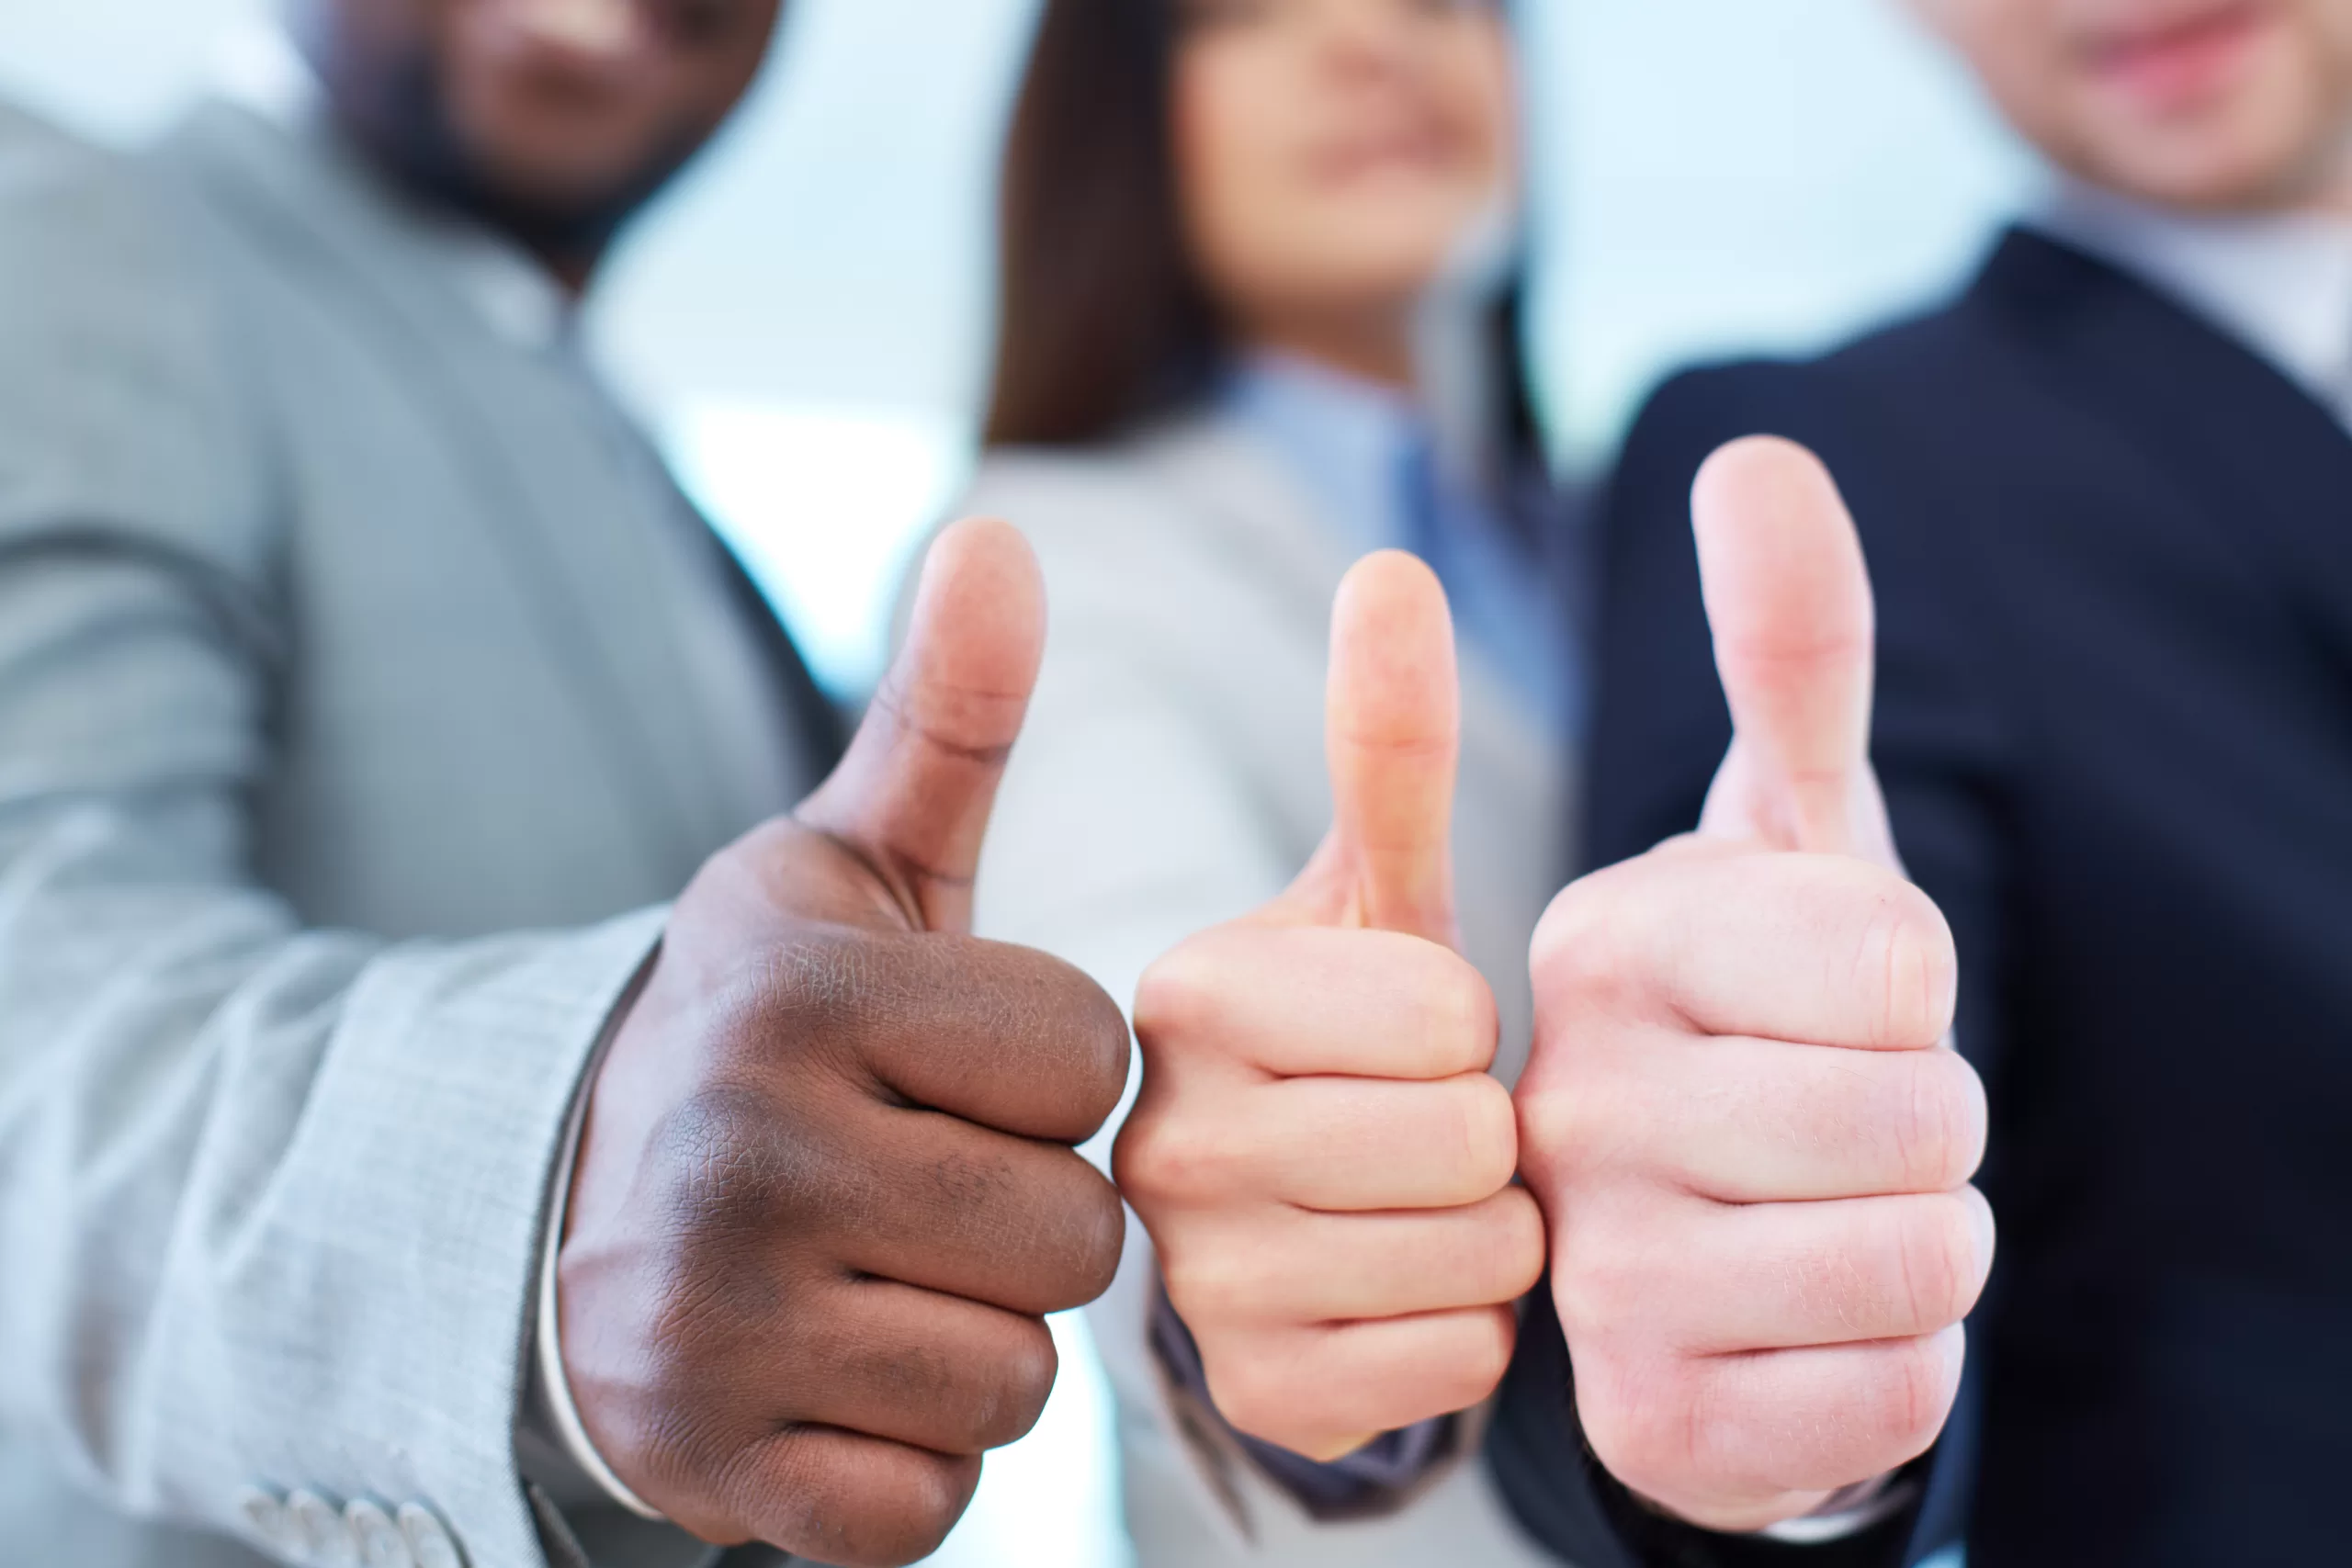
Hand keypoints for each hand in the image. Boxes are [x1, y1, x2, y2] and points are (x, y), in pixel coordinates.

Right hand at [554, 520, 1129, 1566]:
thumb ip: (946, 717)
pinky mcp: (707, 1470)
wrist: (571, 1209)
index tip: (958, 1067)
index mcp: (791, 991)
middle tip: (922, 1180)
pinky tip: (836, 1369)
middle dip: (1031, 1212)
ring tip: (879, 1272)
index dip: (1053, 1072)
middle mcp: (733, 1153)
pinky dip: (910, 1452)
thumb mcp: (843, 870)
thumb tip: (1001, 530)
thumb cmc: (770, 1031)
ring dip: (978, 1334)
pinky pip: (935, 1500)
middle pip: (1076, 1232)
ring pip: (1019, 1375)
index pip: (1093, 1058)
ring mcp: (708, 1328)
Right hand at [1115, 552, 1545, 1462]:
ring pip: (1477, 1256)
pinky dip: (1462, 1329)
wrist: (1264, 1222)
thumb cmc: (1332, 1040)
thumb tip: (1393, 565)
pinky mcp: (1253, 1396)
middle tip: (1408, 1126)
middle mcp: (1162, 1140)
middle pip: (1467, 1141)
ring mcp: (1194, 1285)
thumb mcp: (1360, 898)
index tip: (1398, 1034)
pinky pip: (1460, 1365)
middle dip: (1479, 1133)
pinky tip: (1391, 1290)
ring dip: (1484, 1234)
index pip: (1448, 1014)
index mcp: (1185, 992)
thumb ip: (1383, 742)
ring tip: (1405, 1204)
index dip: (1463, 1025)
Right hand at [1515, 439, 1992, 1530]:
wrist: (1652, 1260)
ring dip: (1923, 1244)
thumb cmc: (1732, 1027)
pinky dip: (1892, 1370)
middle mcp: (1545, 1106)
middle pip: (1923, 1118)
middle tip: (1822, 1122)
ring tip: (1812, 1219)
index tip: (1814, 1003)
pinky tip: (1788, 1333)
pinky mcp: (1643, 1422)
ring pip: (1924, 1263)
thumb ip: (1782, 655)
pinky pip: (1894, 1396)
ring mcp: (1583, 1277)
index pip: (1893, 960)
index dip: (1912, 990)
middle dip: (1928, 1124)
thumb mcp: (1767, 846)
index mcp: (1586, 946)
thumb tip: (1757, 454)